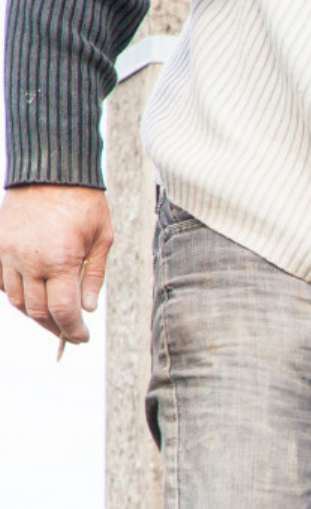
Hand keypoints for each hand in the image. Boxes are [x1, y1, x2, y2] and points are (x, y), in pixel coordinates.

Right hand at [0, 185, 114, 346]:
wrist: (51, 170)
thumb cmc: (84, 204)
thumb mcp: (102, 241)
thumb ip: (94, 278)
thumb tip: (88, 309)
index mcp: (60, 261)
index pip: (63, 312)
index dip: (73, 331)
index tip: (82, 337)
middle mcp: (29, 259)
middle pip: (37, 311)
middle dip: (55, 326)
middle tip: (69, 331)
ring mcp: (8, 251)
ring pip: (16, 298)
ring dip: (35, 312)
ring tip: (53, 315)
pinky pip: (1, 279)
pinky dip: (16, 291)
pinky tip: (34, 292)